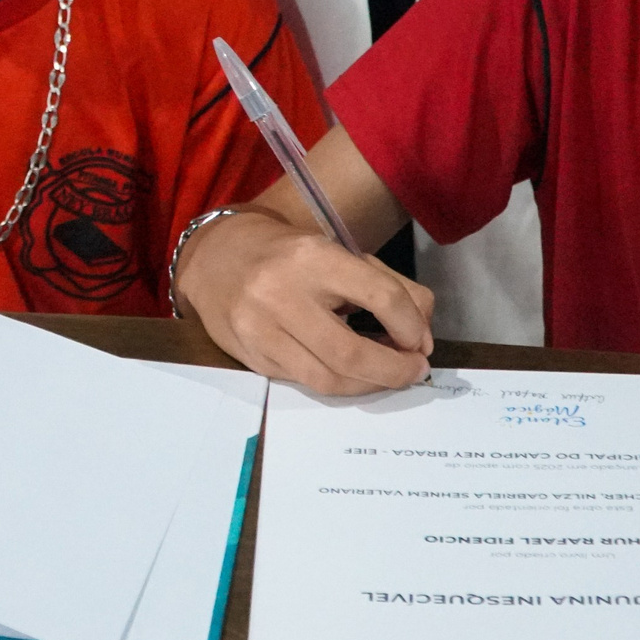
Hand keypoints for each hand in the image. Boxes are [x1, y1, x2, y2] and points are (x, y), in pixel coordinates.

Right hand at [173, 210, 435, 394]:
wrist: (217, 258)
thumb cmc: (289, 256)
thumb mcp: (342, 255)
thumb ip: (391, 287)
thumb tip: (423, 338)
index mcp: (312, 258)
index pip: (380, 297)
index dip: (412, 326)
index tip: (421, 341)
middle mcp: (281, 294)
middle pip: (352, 352)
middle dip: (394, 370)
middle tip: (414, 370)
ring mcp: (259, 330)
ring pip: (328, 379)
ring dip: (369, 385)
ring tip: (386, 375)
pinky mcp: (250, 357)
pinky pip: (304, 382)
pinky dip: (337, 383)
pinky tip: (350, 373)